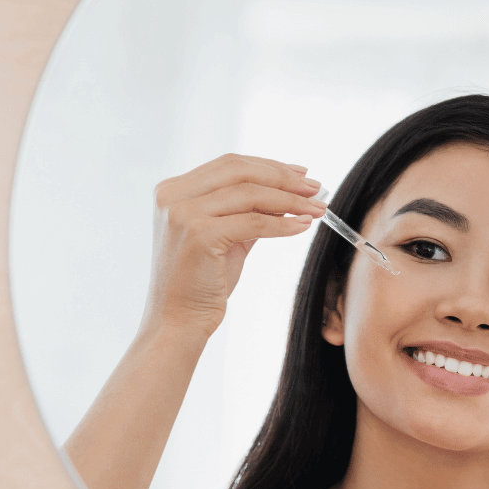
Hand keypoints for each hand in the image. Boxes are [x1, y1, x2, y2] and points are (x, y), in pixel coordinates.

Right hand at [143, 154, 326, 339]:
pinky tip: (301, 227)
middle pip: (239, 170)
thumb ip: (247, 213)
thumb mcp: (224, 239)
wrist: (177, 322)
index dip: (269, 166)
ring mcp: (183, 213)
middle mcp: (173, 196)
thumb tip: (287, 194)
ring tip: (316, 209)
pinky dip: (282, 223)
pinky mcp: (199, 234)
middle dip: (283, 177)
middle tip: (315, 189)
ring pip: (249, 193)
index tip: (300, 174)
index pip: (229, 165)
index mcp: (172, 191)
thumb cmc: (199, 286)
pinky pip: (253, 222)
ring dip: (289, 199)